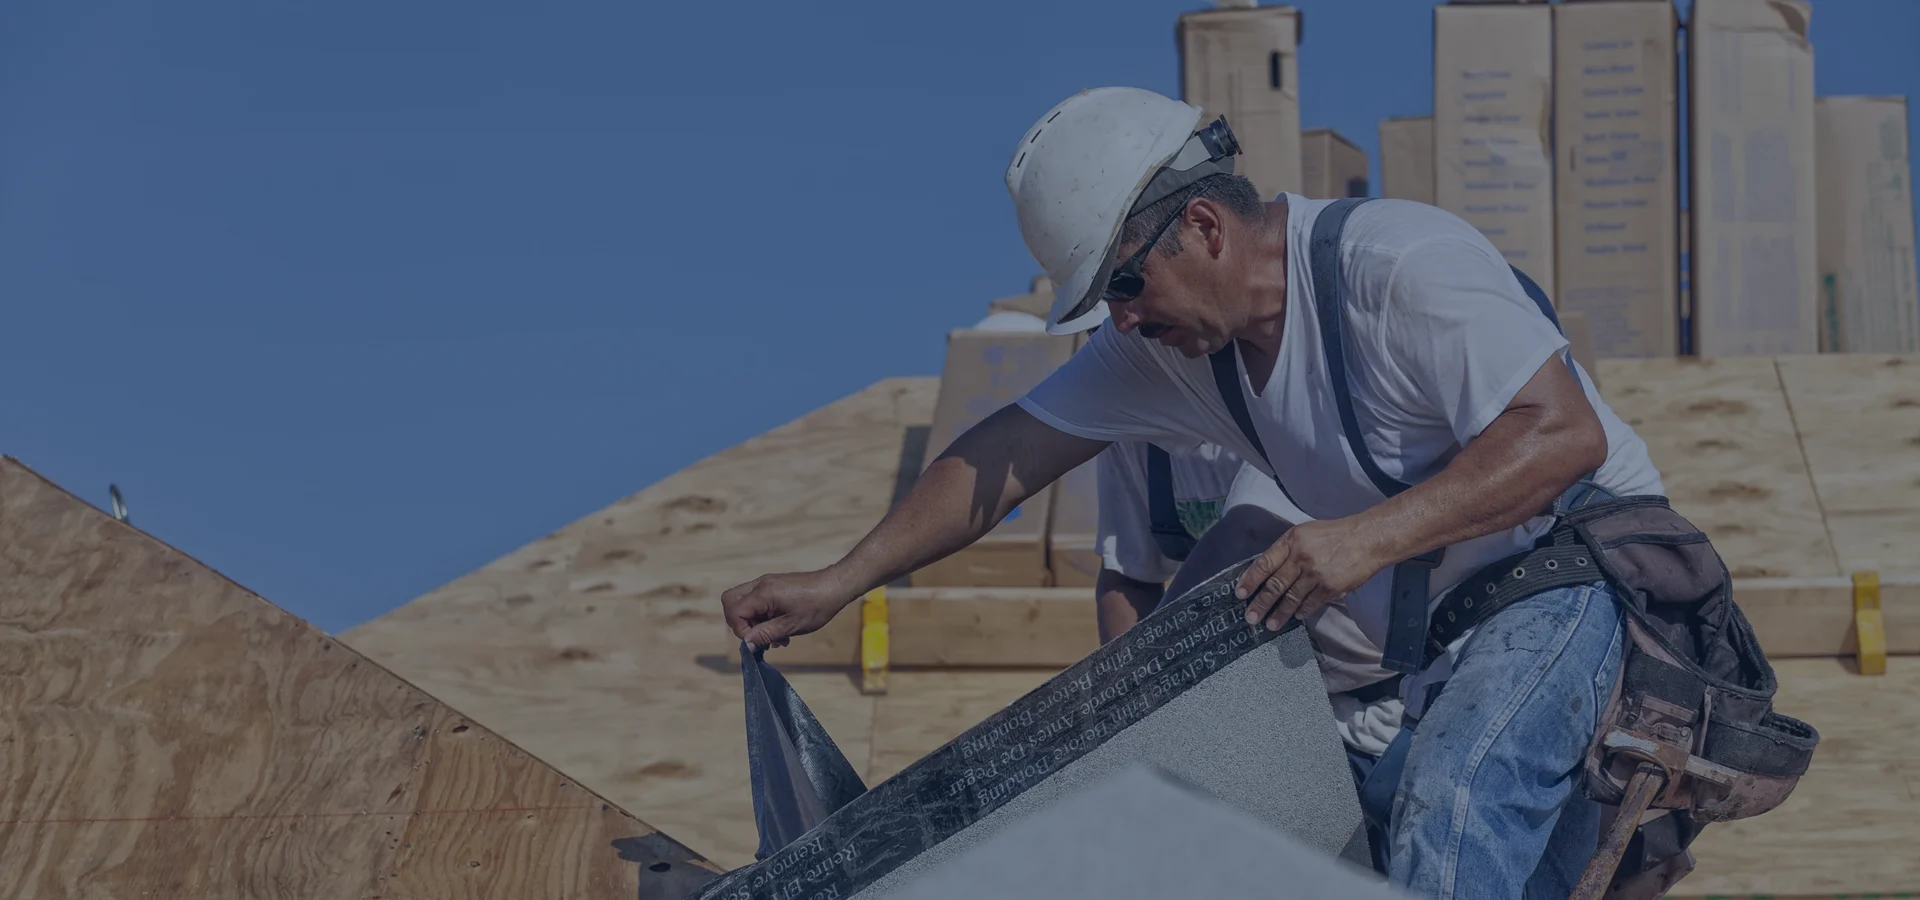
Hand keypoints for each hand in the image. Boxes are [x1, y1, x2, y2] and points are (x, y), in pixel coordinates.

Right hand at [721, 569, 857, 648]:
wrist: (835, 586)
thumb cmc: (817, 606)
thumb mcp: (791, 626)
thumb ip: (766, 634)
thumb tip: (747, 645)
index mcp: (763, 593)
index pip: (734, 611)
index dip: (741, 630)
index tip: (758, 641)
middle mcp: (760, 584)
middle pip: (730, 601)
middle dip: (739, 623)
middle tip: (759, 636)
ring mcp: (766, 584)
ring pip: (742, 602)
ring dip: (753, 622)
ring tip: (775, 637)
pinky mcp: (773, 586)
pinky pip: (756, 601)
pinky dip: (761, 616)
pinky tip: (779, 629)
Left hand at [1234, 517, 1391, 630]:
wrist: (1367, 539)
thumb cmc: (1334, 535)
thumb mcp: (1305, 533)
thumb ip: (1286, 551)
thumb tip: (1267, 572)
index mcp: (1291, 541)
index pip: (1264, 563)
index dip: (1250, 580)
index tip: (1240, 594)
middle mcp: (1301, 557)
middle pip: (1275, 585)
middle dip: (1260, 604)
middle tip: (1250, 617)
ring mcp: (1316, 574)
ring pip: (1291, 598)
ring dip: (1279, 614)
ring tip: (1270, 625)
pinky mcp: (1331, 588)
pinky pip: (1311, 603)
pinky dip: (1302, 611)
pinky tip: (1296, 616)